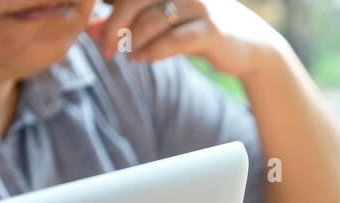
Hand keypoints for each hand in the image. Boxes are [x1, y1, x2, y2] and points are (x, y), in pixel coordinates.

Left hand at [87, 0, 286, 78]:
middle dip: (114, 25)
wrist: (249, 45)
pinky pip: (175, 39)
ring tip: (127, 57)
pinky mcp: (212, 29)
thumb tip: (89, 29)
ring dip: (134, 41)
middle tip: (105, 49)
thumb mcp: (161, 23)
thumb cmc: (198, 30)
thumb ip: (127, 22)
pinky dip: (155, 51)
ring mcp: (199, 5)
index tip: (94, 29)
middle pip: (135, 0)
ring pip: (153, 20)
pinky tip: (143, 59)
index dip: (107, 7)